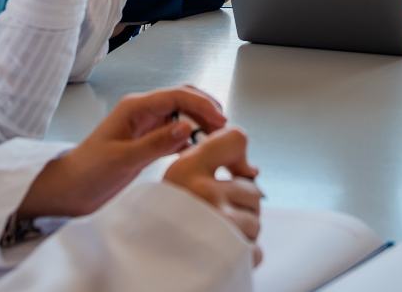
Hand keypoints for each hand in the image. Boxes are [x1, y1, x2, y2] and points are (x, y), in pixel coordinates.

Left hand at [16, 85, 226, 218]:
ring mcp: (147, 125)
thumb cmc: (89, 172)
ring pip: (183, 115)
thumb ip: (156, 143)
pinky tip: (201, 151)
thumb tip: (188, 127)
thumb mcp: (123, 159)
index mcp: (136, 107)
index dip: (202, 105)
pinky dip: (193, 138)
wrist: (70, 190)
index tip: (221, 121)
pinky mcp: (149, 141)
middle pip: (184, 99)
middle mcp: (144, 111)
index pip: (177, 95)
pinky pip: (177, 132)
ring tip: (218, 141)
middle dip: (206, 109)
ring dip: (202, 123)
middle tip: (225, 130)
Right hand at [164, 127, 263, 265]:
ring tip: (215, 236)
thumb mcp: (175, 179)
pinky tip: (221, 253)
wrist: (146, 263)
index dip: (239, 157)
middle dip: (240, 205)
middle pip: (253, 190)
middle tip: (215, 216)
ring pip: (255, 221)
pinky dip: (241, 255)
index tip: (234, 171)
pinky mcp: (234, 253)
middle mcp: (204, 193)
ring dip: (240, 232)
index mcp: (187, 170)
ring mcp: (222, 223)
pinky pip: (254, 250)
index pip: (236, 139)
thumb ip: (209, 161)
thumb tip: (251, 170)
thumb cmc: (161, 221)